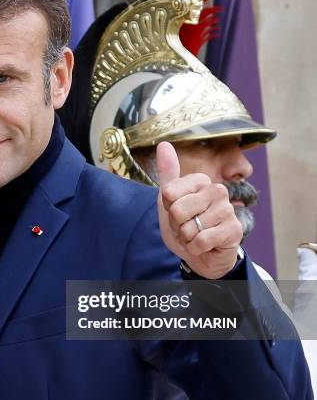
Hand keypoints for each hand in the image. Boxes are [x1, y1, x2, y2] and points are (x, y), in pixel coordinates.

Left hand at [156, 142, 242, 278]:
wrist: (200, 255)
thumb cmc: (186, 225)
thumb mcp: (169, 200)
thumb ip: (167, 173)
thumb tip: (163, 144)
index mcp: (201, 181)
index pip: (168, 193)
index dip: (168, 209)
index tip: (178, 213)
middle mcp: (217, 190)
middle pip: (177, 210)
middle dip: (177, 226)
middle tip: (187, 227)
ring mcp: (227, 210)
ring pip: (190, 227)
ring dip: (187, 238)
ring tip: (196, 236)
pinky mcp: (234, 230)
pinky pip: (201, 240)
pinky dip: (196, 248)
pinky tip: (204, 246)